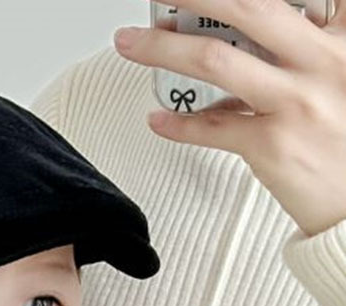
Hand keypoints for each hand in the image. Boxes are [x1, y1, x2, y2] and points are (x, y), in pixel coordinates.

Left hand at [113, 0, 345, 236]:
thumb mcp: (342, 79)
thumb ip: (305, 53)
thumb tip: (244, 44)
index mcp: (345, 37)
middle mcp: (324, 60)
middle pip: (248, 6)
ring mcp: (296, 101)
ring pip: (216, 61)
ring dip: (162, 48)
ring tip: (130, 43)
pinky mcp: (272, 144)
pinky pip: (211, 128)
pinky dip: (177, 123)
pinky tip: (158, 119)